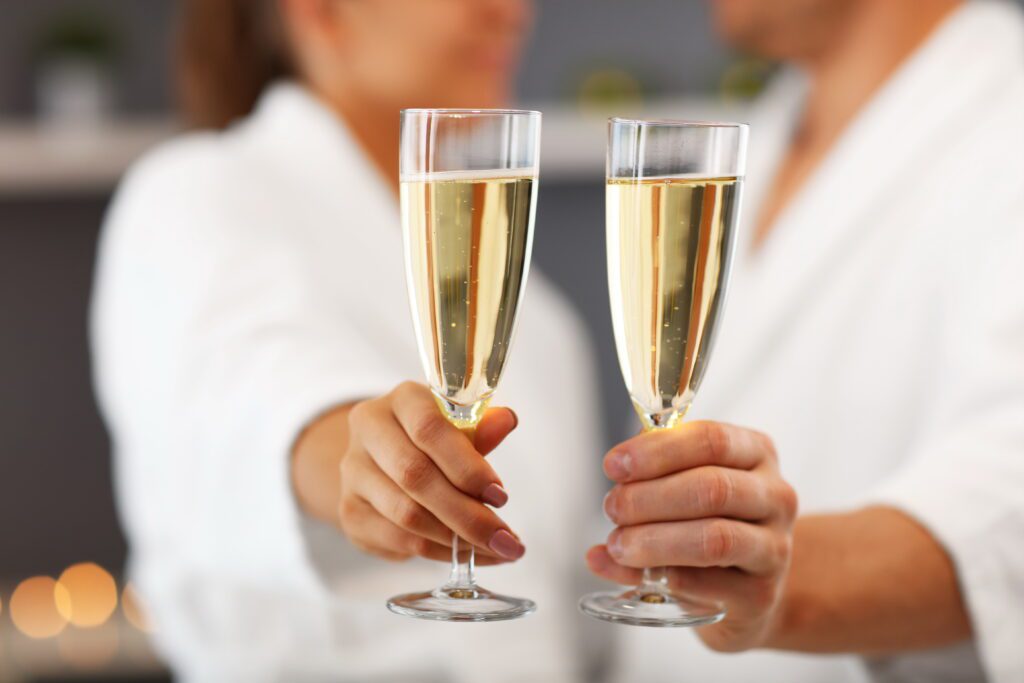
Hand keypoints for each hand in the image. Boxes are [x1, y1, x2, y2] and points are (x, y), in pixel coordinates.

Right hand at [338, 381, 523, 564]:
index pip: (429, 429)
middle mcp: (368, 432)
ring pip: (406, 514)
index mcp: (402, 400)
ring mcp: (353, 474)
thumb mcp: (459, 426)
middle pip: (415, 476)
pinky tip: (467, 554)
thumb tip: (506, 421)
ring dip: (456, 539)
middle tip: (505, 538)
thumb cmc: (433, 439)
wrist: (385, 458)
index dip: (467, 466)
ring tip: (495, 550)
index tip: (501, 495)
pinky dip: (439, 552)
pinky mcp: (350, 512)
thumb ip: (481, 427)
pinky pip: (398, 540)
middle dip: (467, 514)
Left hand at [586, 421, 797, 651]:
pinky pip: (706, 584)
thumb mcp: (689, 483)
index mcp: (757, 453)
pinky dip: (661, 575)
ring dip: (654, 540)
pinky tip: (632, 572)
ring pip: (713, 538)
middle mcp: (776, 496)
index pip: (711, 440)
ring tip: (618, 543)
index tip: (614, 465)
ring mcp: (775, 547)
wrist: (750, 585)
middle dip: (649, 497)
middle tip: (612, 508)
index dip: (657, 451)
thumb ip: (654, 472)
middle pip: (711, 488)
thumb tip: (615, 468)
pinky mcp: (760, 594)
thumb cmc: (713, 519)